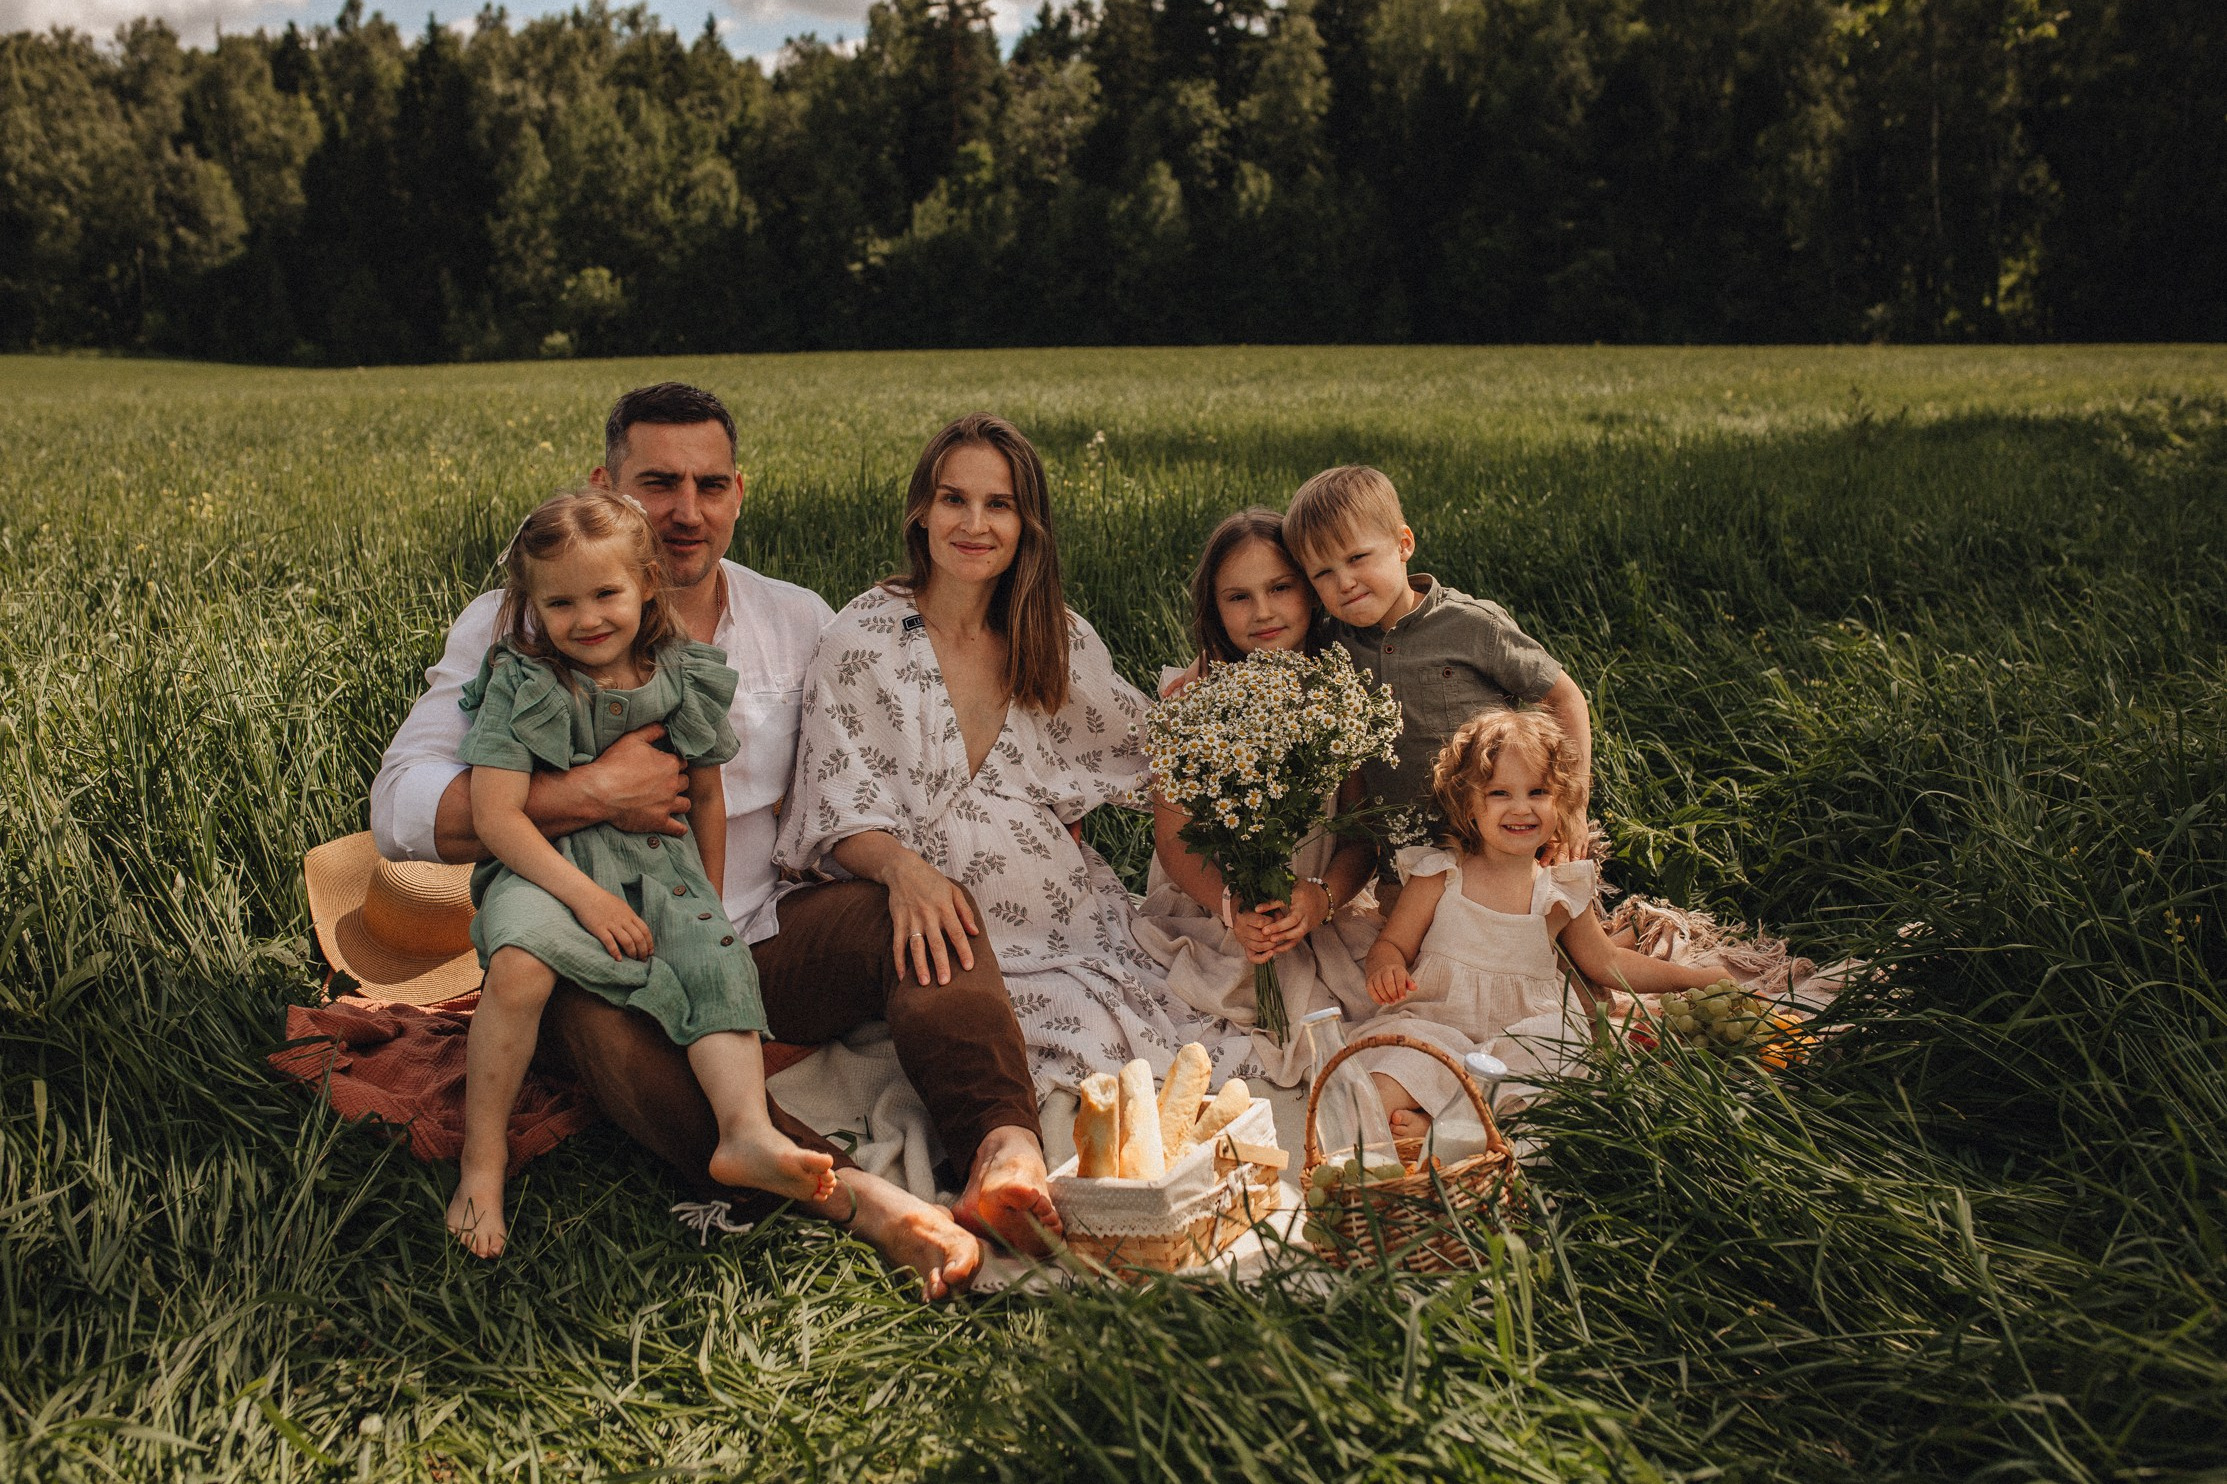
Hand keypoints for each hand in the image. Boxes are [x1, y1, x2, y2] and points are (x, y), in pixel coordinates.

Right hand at [576, 889, 652, 960]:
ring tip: (632, 960)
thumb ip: (629, 917)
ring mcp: (611, 924)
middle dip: (642, 951)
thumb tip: (636, 928)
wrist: (585, 894)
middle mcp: (623, 920)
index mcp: (629, 914)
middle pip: (638, 938)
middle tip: (642, 959)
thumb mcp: (621, 906)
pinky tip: (618, 959)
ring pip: (627, 941)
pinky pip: (610, 942)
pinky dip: (615, 952)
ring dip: (632, 953)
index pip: (645, 930)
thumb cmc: (603, 900)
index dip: (649, 943)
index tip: (650, 952)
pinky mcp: (599, 928)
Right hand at [586, 724, 689, 836]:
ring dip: (680, 802)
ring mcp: (667, 805)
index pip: (682, 762)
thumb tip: (665, 726)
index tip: (665, 765)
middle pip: (685, 782)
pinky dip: (679, 828)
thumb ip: (652, 731)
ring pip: (685, 804)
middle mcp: (672, 784)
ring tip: (671, 802)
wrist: (599, 792)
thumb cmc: (613, 764)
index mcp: (669, 764)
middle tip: (666, 783)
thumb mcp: (632, 739)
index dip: (674, 763)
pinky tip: (677, 827)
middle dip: (677, 781)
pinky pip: (677, 828)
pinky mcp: (659, 822)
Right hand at [883, 851, 978, 984]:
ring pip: (916, 946)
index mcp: (945, 908)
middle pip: (936, 943)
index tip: (969, 967)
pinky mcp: (898, 921)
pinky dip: (898, 960)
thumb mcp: (953, 890)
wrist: (903, 869)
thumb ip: (965, 912)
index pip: (956, 932)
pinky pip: (897, 944)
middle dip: (941, 963)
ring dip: (919, 965)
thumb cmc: (932, 880)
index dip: (963, 950)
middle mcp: (928, 915)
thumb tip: (975, 933)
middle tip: (945, 982)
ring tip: (924, 983)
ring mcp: (911, 919)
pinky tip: (902, 976)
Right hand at [1230, 908, 1280, 963]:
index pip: (1260, 923)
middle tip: (1279, 933)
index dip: (1272, 923)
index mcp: (1243, 916)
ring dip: (1271, 945)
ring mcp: (1241, 940)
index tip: (1276, 921)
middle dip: (1273, 935)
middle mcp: (1239, 929)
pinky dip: (1263, 958)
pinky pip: (1253, 958)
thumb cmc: (1258, 908)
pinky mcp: (1245, 947)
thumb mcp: (1266, 906)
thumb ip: (1274, 912)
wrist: (1244, 912)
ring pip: (1258, 947)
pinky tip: (1272, 953)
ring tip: (1276, 940)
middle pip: (1260, 936)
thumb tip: (1282, 922)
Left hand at [1237, 887, 1320, 963]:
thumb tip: (1258, 902)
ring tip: (1270, 940)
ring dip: (1284, 937)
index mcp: (1298, 896)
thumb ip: (1277, 893)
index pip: (1283, 901)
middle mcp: (1304, 910)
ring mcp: (1307, 921)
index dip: (1270, 905)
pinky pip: (1297, 940)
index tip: (1256, 910)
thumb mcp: (1292, 886)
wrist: (1324, 899)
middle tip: (1264, 931)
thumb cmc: (1303, 890)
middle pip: (1293, 920)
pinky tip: (1275, 949)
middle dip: (1278, 927)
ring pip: (1297, 932)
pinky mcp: (1307, 930)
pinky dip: (1287, 946)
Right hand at [1366, 961, 1415, 1004]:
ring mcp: (1376, 974)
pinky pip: (1370, 989)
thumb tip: (1414, 988)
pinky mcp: (1369, 979)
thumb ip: (1409, 982)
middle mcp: (1385, 970)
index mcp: (1396, 968)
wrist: (1381, 961)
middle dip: (1392, 993)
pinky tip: (1382, 1002)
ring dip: (1385, 997)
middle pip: (1388, 982)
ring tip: (1391, 1001)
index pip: (1399, 978)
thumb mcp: (1404, 974)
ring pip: (1379, 986)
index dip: (1401, 989)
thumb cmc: (1395, 972)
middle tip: (1396, 1000)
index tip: (1403, 997)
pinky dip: (1376, 998)